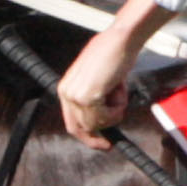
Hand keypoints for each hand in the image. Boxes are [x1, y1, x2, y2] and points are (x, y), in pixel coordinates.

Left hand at [56, 22, 143, 147]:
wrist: (120, 40)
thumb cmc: (114, 55)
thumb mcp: (100, 81)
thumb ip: (97, 98)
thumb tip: (103, 119)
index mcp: (66, 88)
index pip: (71, 121)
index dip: (86, 136)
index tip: (101, 143)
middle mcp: (66, 93)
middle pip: (80, 128)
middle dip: (96, 138)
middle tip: (108, 145)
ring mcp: (75, 96)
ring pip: (96, 124)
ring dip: (114, 113)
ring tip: (119, 91)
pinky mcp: (88, 97)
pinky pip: (106, 117)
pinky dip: (118, 109)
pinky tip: (119, 89)